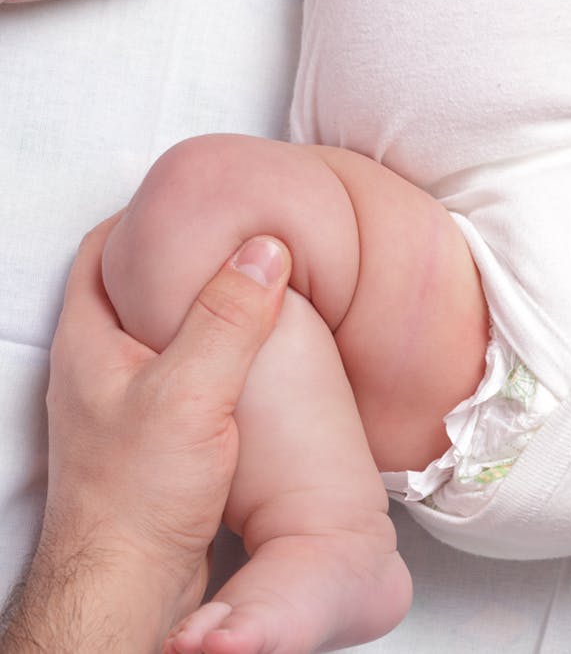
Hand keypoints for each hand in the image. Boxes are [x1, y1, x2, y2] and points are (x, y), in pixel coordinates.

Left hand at [1, 215, 291, 649]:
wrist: (128, 581)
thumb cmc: (140, 495)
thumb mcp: (191, 393)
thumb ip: (227, 320)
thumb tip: (263, 252)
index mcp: (89, 343)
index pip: (102, 251)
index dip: (146, 221)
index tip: (197, 207)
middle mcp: (96, 370)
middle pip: (131, 290)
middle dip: (179, 263)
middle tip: (233, 246)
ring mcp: (118, 407)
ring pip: (157, 337)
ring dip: (199, 315)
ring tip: (251, 300)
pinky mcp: (147, 441)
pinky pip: (178, 378)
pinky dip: (210, 360)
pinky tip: (248, 372)